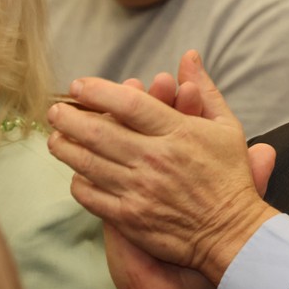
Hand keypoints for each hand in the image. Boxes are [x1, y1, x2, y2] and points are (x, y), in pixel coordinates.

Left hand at [48, 50, 279, 282]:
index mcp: (180, 133)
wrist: (232, 232)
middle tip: (56, 111)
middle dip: (68, 117)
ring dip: (64, 147)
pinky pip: (90, 195)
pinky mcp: (130, 217)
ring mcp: (140, 190)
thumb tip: (189, 56)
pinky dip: (78, 181)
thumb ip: (205, 90)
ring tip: (56, 138)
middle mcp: (156, 159)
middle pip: (98, 132)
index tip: (79, 85)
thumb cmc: (230, 177)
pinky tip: (78, 173)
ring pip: (87, 163)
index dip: (98, 91)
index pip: (130, 104)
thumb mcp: (227, 127)